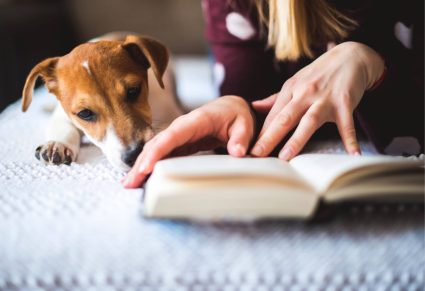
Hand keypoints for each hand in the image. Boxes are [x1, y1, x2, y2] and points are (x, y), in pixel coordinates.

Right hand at [122, 95, 254, 187]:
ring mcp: (178, 135)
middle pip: (157, 144)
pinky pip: (161, 154)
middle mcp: (182, 127)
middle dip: (142, 163)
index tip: (146, 167)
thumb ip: (241, 138)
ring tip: (129, 185)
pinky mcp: (178, 144)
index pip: (173, 135)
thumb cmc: (237, 115)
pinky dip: (150, 165)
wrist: (231, 108)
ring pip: (155, 149)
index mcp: (197, 121)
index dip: (158, 151)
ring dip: (141, 166)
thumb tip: (237, 153)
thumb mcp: (245, 124)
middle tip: (130, 184)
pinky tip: (142, 178)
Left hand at [250, 41, 384, 159]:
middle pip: (284, 118)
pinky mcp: (345, 102)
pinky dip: (350, 140)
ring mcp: (325, 98)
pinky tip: (352, 155)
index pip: (272, 115)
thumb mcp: (296, 82)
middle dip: (269, 137)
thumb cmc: (319, 74)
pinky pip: (347, 125)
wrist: (351, 56)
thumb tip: (253, 106)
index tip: (250, 149)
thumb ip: (276, 98)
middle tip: (256, 154)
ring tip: (286, 157)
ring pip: (308, 121)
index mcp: (291, 89)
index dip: (260, 133)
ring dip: (297, 140)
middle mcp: (305, 93)